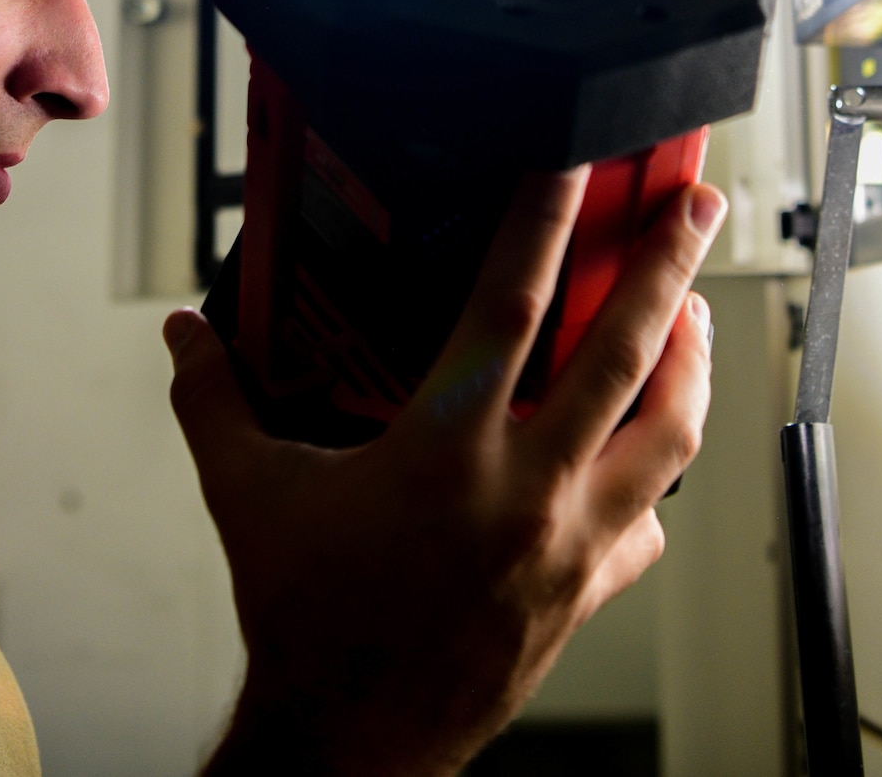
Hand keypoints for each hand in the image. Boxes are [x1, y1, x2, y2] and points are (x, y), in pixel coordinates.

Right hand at [163, 168, 723, 776]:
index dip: (550, 219)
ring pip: (668, 434)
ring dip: (693, 362)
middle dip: (669, 264)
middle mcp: (525, 488)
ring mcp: (571, 543)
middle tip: (696, 202)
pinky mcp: (590, 590)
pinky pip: (650, 524)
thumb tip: (184, 337)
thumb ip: (216, 401)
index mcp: (444, 448)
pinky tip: (645, 451)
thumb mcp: (249, 495)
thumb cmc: (307, 622)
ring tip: (698, 310)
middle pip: (623, 352)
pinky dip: (654, 479)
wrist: (348, 744)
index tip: (584, 163)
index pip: (512, 303)